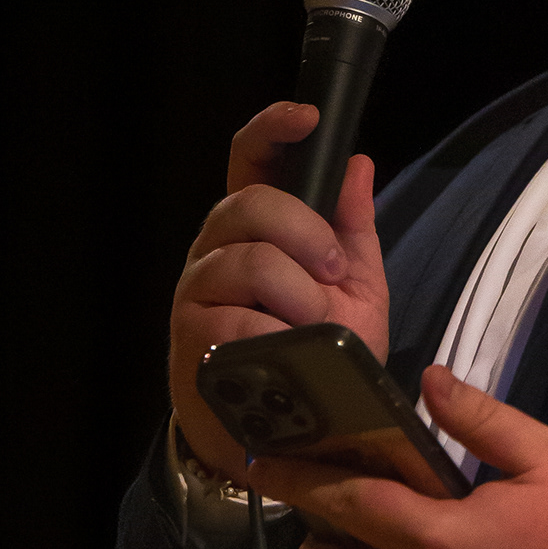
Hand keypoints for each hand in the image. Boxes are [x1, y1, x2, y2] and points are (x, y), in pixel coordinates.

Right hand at [169, 101, 390, 478]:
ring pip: (249, 261)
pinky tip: (283, 354)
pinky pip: (237, 320)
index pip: (251, 158)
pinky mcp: (190, 337)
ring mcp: (198, 290)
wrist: (288, 431)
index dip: (274, 128)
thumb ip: (352, 230)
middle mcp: (217, 246)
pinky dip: (274, 337)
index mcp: (256, 226)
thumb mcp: (351, 289)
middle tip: (330, 272)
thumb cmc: (317, 353)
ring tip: (312, 328)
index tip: (308, 117)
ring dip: (297, 295)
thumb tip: (357, 165)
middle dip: (306, 232)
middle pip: (252, 203)